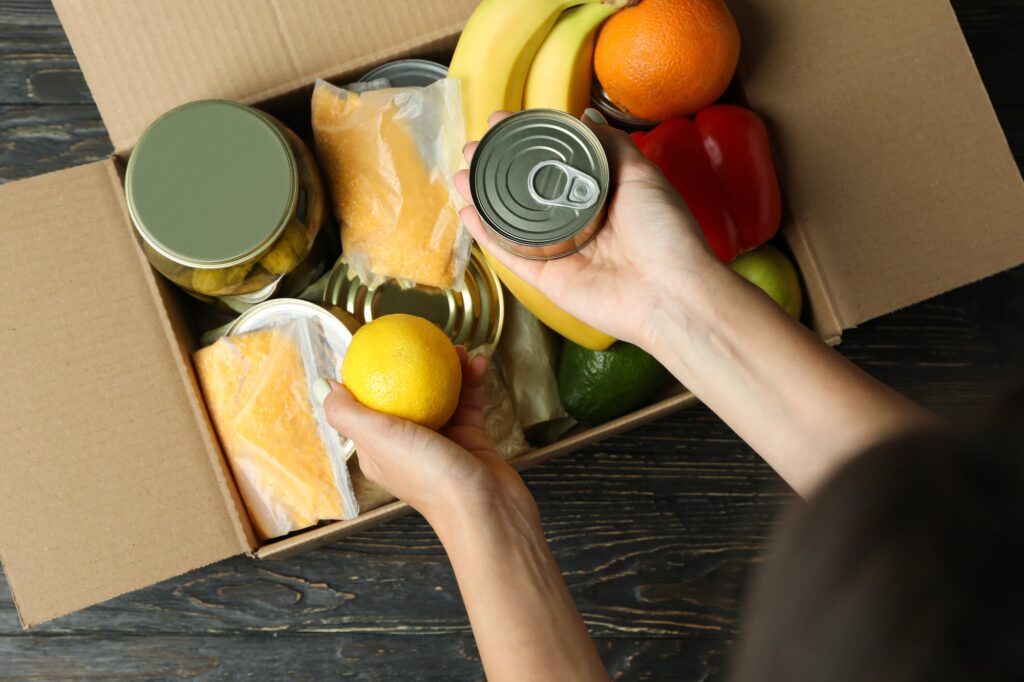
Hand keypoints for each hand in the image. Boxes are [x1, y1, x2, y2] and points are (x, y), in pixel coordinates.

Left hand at [321, 348, 534, 526]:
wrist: (487, 512)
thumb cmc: (430, 477)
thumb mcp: (378, 439)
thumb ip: (346, 412)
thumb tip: (320, 385)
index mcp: (378, 449)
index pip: (366, 404)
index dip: (370, 373)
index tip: (381, 343)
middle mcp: (406, 446)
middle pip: (405, 395)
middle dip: (413, 366)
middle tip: (425, 339)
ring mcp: (440, 444)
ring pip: (441, 396)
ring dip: (449, 370)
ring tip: (458, 347)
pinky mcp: (470, 442)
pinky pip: (469, 404)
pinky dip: (473, 383)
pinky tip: (479, 362)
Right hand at [455, 109, 722, 349]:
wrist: (671, 294)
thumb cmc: (665, 233)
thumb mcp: (643, 175)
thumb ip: (612, 147)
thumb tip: (585, 118)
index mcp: (600, 194)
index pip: (554, 162)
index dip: (525, 141)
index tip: (499, 121)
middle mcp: (577, 220)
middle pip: (526, 191)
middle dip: (495, 169)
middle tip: (472, 149)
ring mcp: (560, 251)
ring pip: (512, 222)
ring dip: (483, 199)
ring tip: (460, 175)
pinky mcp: (548, 281)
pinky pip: (511, 256)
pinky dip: (488, 236)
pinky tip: (468, 213)